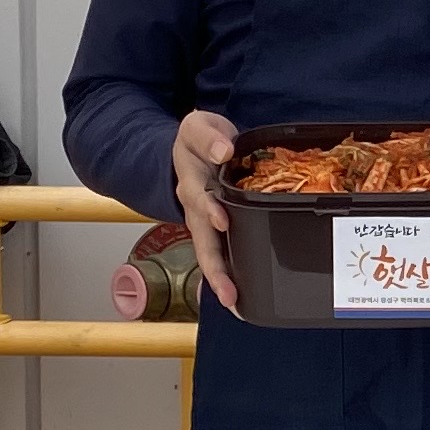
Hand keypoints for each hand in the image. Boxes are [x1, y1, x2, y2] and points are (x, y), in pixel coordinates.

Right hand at [169, 109, 241, 313]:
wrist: (193, 147)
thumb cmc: (200, 140)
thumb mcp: (199, 126)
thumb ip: (209, 136)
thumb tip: (224, 150)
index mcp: (192, 180)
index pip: (199, 195)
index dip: (209, 207)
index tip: (222, 219)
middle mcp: (195, 206)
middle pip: (203, 240)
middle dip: (215, 267)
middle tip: (227, 292)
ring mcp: (203, 221)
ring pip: (209, 253)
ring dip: (219, 278)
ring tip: (232, 302)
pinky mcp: (214, 227)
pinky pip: (219, 253)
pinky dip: (224, 276)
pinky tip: (236, 299)